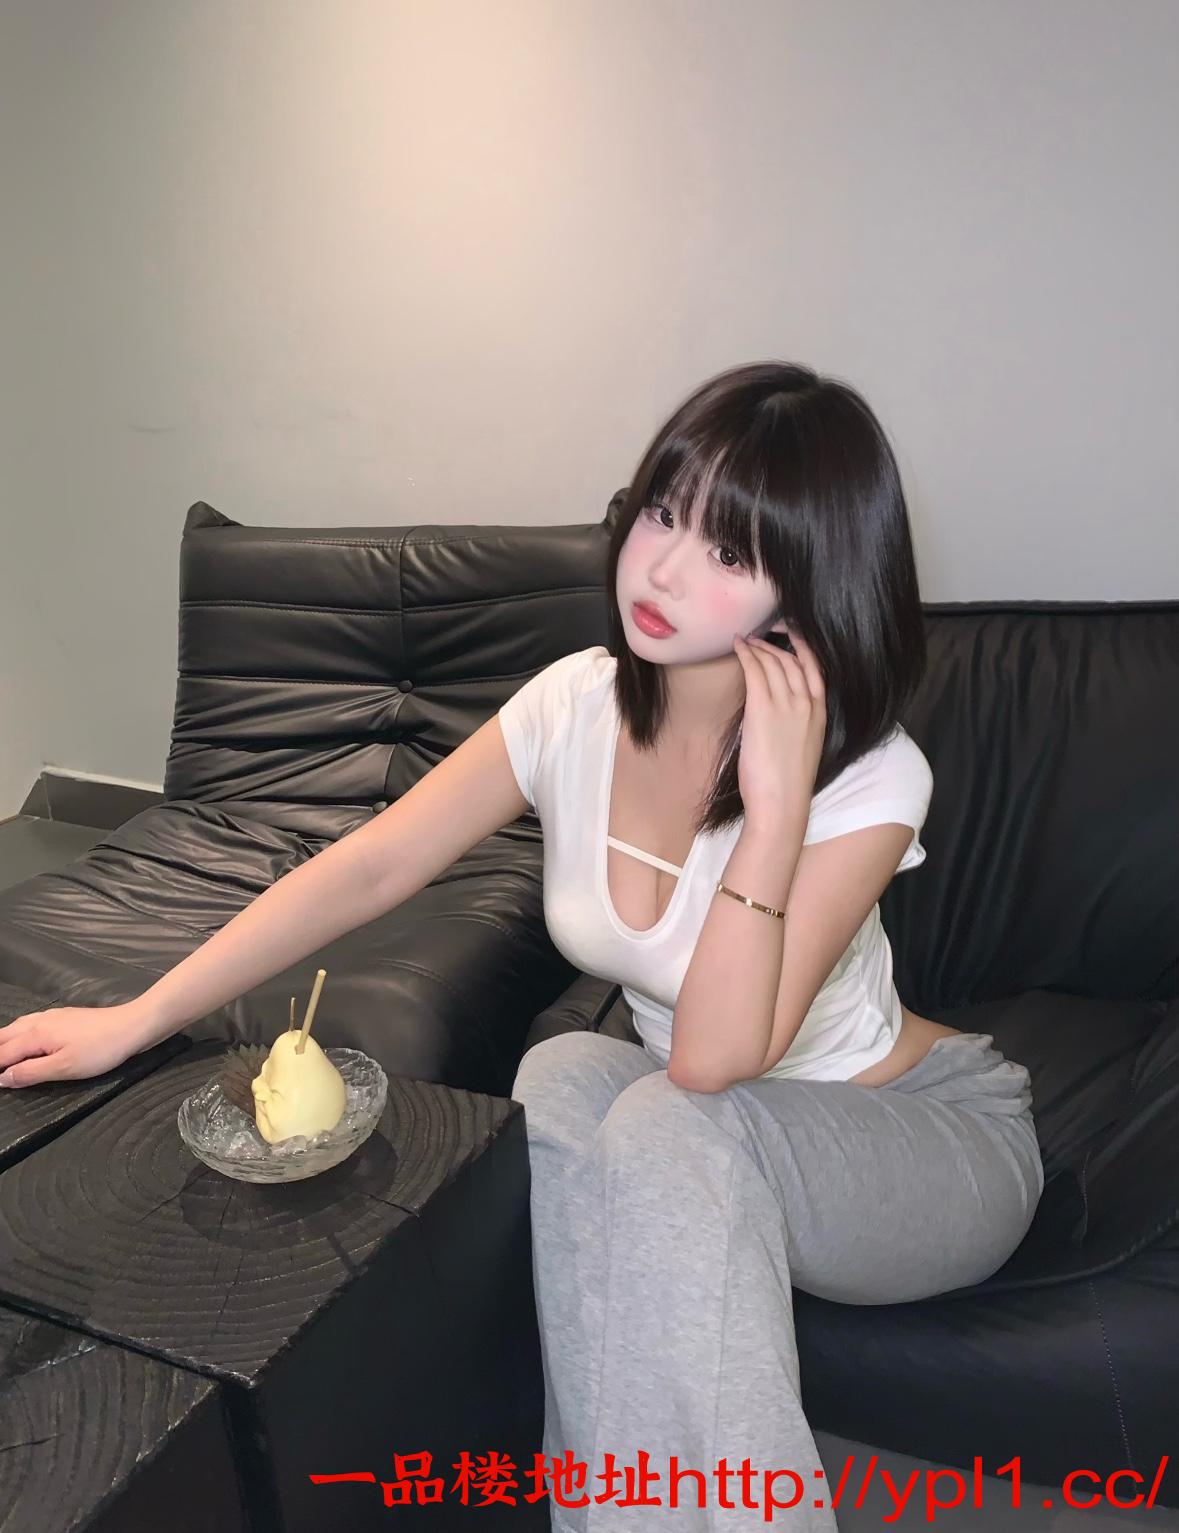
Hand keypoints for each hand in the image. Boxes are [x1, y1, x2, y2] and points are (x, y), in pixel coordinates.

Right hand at [0, 1003, 147, 1087]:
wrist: (132, 1026)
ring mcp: (52, 1016)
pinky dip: (18, 1032)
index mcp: (35, 1034)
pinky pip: (30, 1023)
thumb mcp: (64, 1067)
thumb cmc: (100, 1050)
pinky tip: (25, 1038)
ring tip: (1, 1055)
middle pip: (5, 1036)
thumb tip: (2, 1078)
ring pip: (17, 1026)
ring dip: (4, 1040)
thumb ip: (31, 1073)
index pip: (3, 1053)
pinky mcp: (64, 1016)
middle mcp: (38, 1022)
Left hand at [732, 627, 826, 825]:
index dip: (802, 646)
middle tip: (758, 637)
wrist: (781, 802)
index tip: (789, 634)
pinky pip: (756, 670)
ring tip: (745, 642)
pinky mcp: (763, 708)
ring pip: (773, 661)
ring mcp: (786, 704)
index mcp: (820, 712)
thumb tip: (776, 711)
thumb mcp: (802, 746)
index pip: (815, 667)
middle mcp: (807, 702)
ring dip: (758, 647)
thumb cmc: (787, 783)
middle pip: (791, 660)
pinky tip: (737, 647)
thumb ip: (795, 723)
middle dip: (774, 644)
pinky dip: (746, 654)